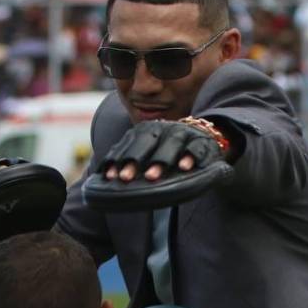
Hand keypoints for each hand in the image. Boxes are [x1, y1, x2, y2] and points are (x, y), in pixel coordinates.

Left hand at [102, 119, 222, 182]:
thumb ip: (129, 157)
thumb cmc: (168, 150)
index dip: (118, 158)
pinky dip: (190, 157)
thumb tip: (103, 174)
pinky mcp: (203, 142)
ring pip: (172, 145)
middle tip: (125, 179)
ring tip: (151, 177)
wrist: (203, 137)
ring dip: (161, 160)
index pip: (129, 143)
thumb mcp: (148, 149)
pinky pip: (196, 149)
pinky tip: (184, 168)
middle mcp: (165, 128)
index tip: (109, 176)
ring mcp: (185, 133)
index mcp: (148, 130)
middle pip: (148, 142)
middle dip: (135, 160)